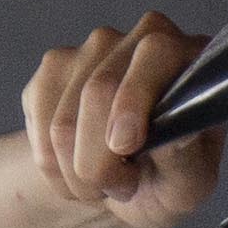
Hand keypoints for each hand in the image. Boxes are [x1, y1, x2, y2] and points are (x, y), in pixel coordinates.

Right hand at [23, 12, 225, 227]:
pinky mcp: (52, 70)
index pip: (155, 52)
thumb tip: (177, 135)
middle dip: (100, 160)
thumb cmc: (167, 179)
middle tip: (122, 188)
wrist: (123, 186)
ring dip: (76, 172)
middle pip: (98, 90)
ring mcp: (91, 50)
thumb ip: (186, 159)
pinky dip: (52, 167)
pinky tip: (75, 168)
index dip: (133, 99)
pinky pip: (38, 126)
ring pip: (63, 121)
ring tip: (103, 183)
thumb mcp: (189, 184)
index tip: (125, 146)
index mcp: (187, 56)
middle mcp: (139, 39)